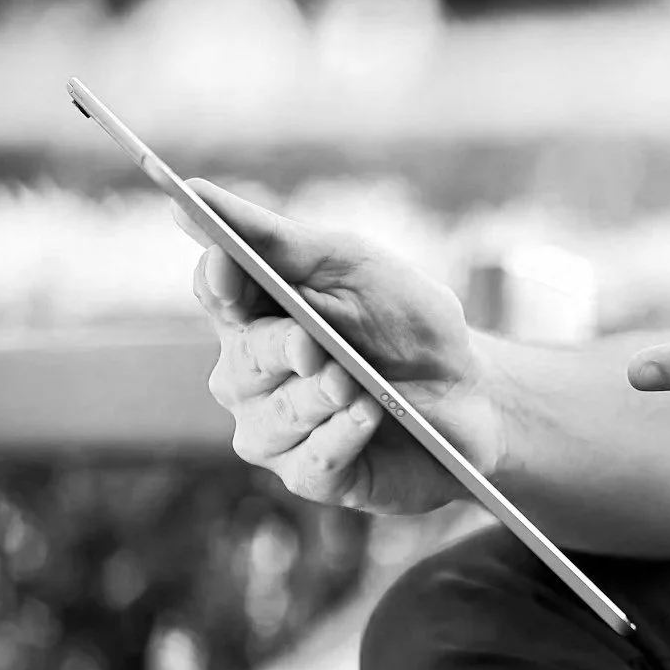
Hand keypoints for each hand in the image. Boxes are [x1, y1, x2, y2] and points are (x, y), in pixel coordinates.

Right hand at [182, 180, 504, 513]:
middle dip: (278, 350)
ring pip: (271, 420)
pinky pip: (309, 464)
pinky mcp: (314, 476)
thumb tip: (192, 193)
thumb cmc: (410, 325)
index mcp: (257, 315)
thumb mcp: (357, 267)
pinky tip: (370, 416)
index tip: (230, 267)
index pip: (215, 292)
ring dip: (317, 398)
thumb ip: (279, 240)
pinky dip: (341, 437)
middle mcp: (252, 377)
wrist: (477, 394)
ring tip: (358, 385)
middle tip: (313, 345)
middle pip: (239, 362)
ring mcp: (278, 431)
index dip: (219, 281)